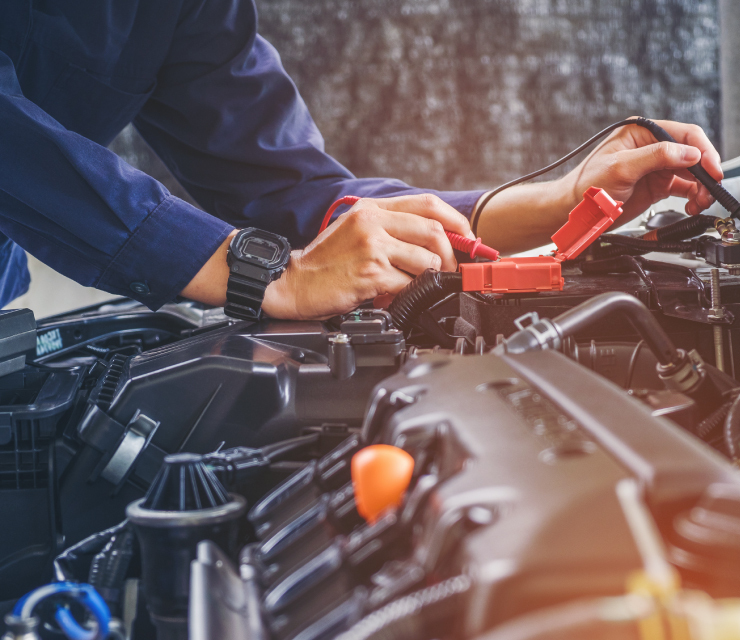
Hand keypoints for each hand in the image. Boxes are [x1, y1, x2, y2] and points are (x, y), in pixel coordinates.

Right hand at [262, 194, 471, 318]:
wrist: (293, 283)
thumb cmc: (325, 263)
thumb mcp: (356, 231)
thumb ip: (390, 230)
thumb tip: (434, 241)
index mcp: (372, 209)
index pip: (428, 204)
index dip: (456, 221)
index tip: (468, 238)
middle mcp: (373, 223)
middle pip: (434, 230)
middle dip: (452, 254)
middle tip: (452, 270)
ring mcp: (372, 247)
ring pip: (426, 260)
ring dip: (430, 278)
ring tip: (419, 285)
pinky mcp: (371, 273)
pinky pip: (409, 284)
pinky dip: (410, 293)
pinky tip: (398, 294)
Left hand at [561, 117, 722, 219]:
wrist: (575, 211)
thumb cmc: (588, 185)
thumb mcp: (621, 167)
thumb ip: (656, 156)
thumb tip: (689, 153)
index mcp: (642, 132)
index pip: (682, 134)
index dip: (701, 150)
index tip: (711, 168)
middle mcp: (651, 146)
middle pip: (691, 153)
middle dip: (704, 171)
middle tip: (711, 188)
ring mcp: (656, 167)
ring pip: (691, 173)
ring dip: (701, 187)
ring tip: (701, 201)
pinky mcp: (657, 186)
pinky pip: (683, 188)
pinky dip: (693, 196)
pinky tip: (693, 205)